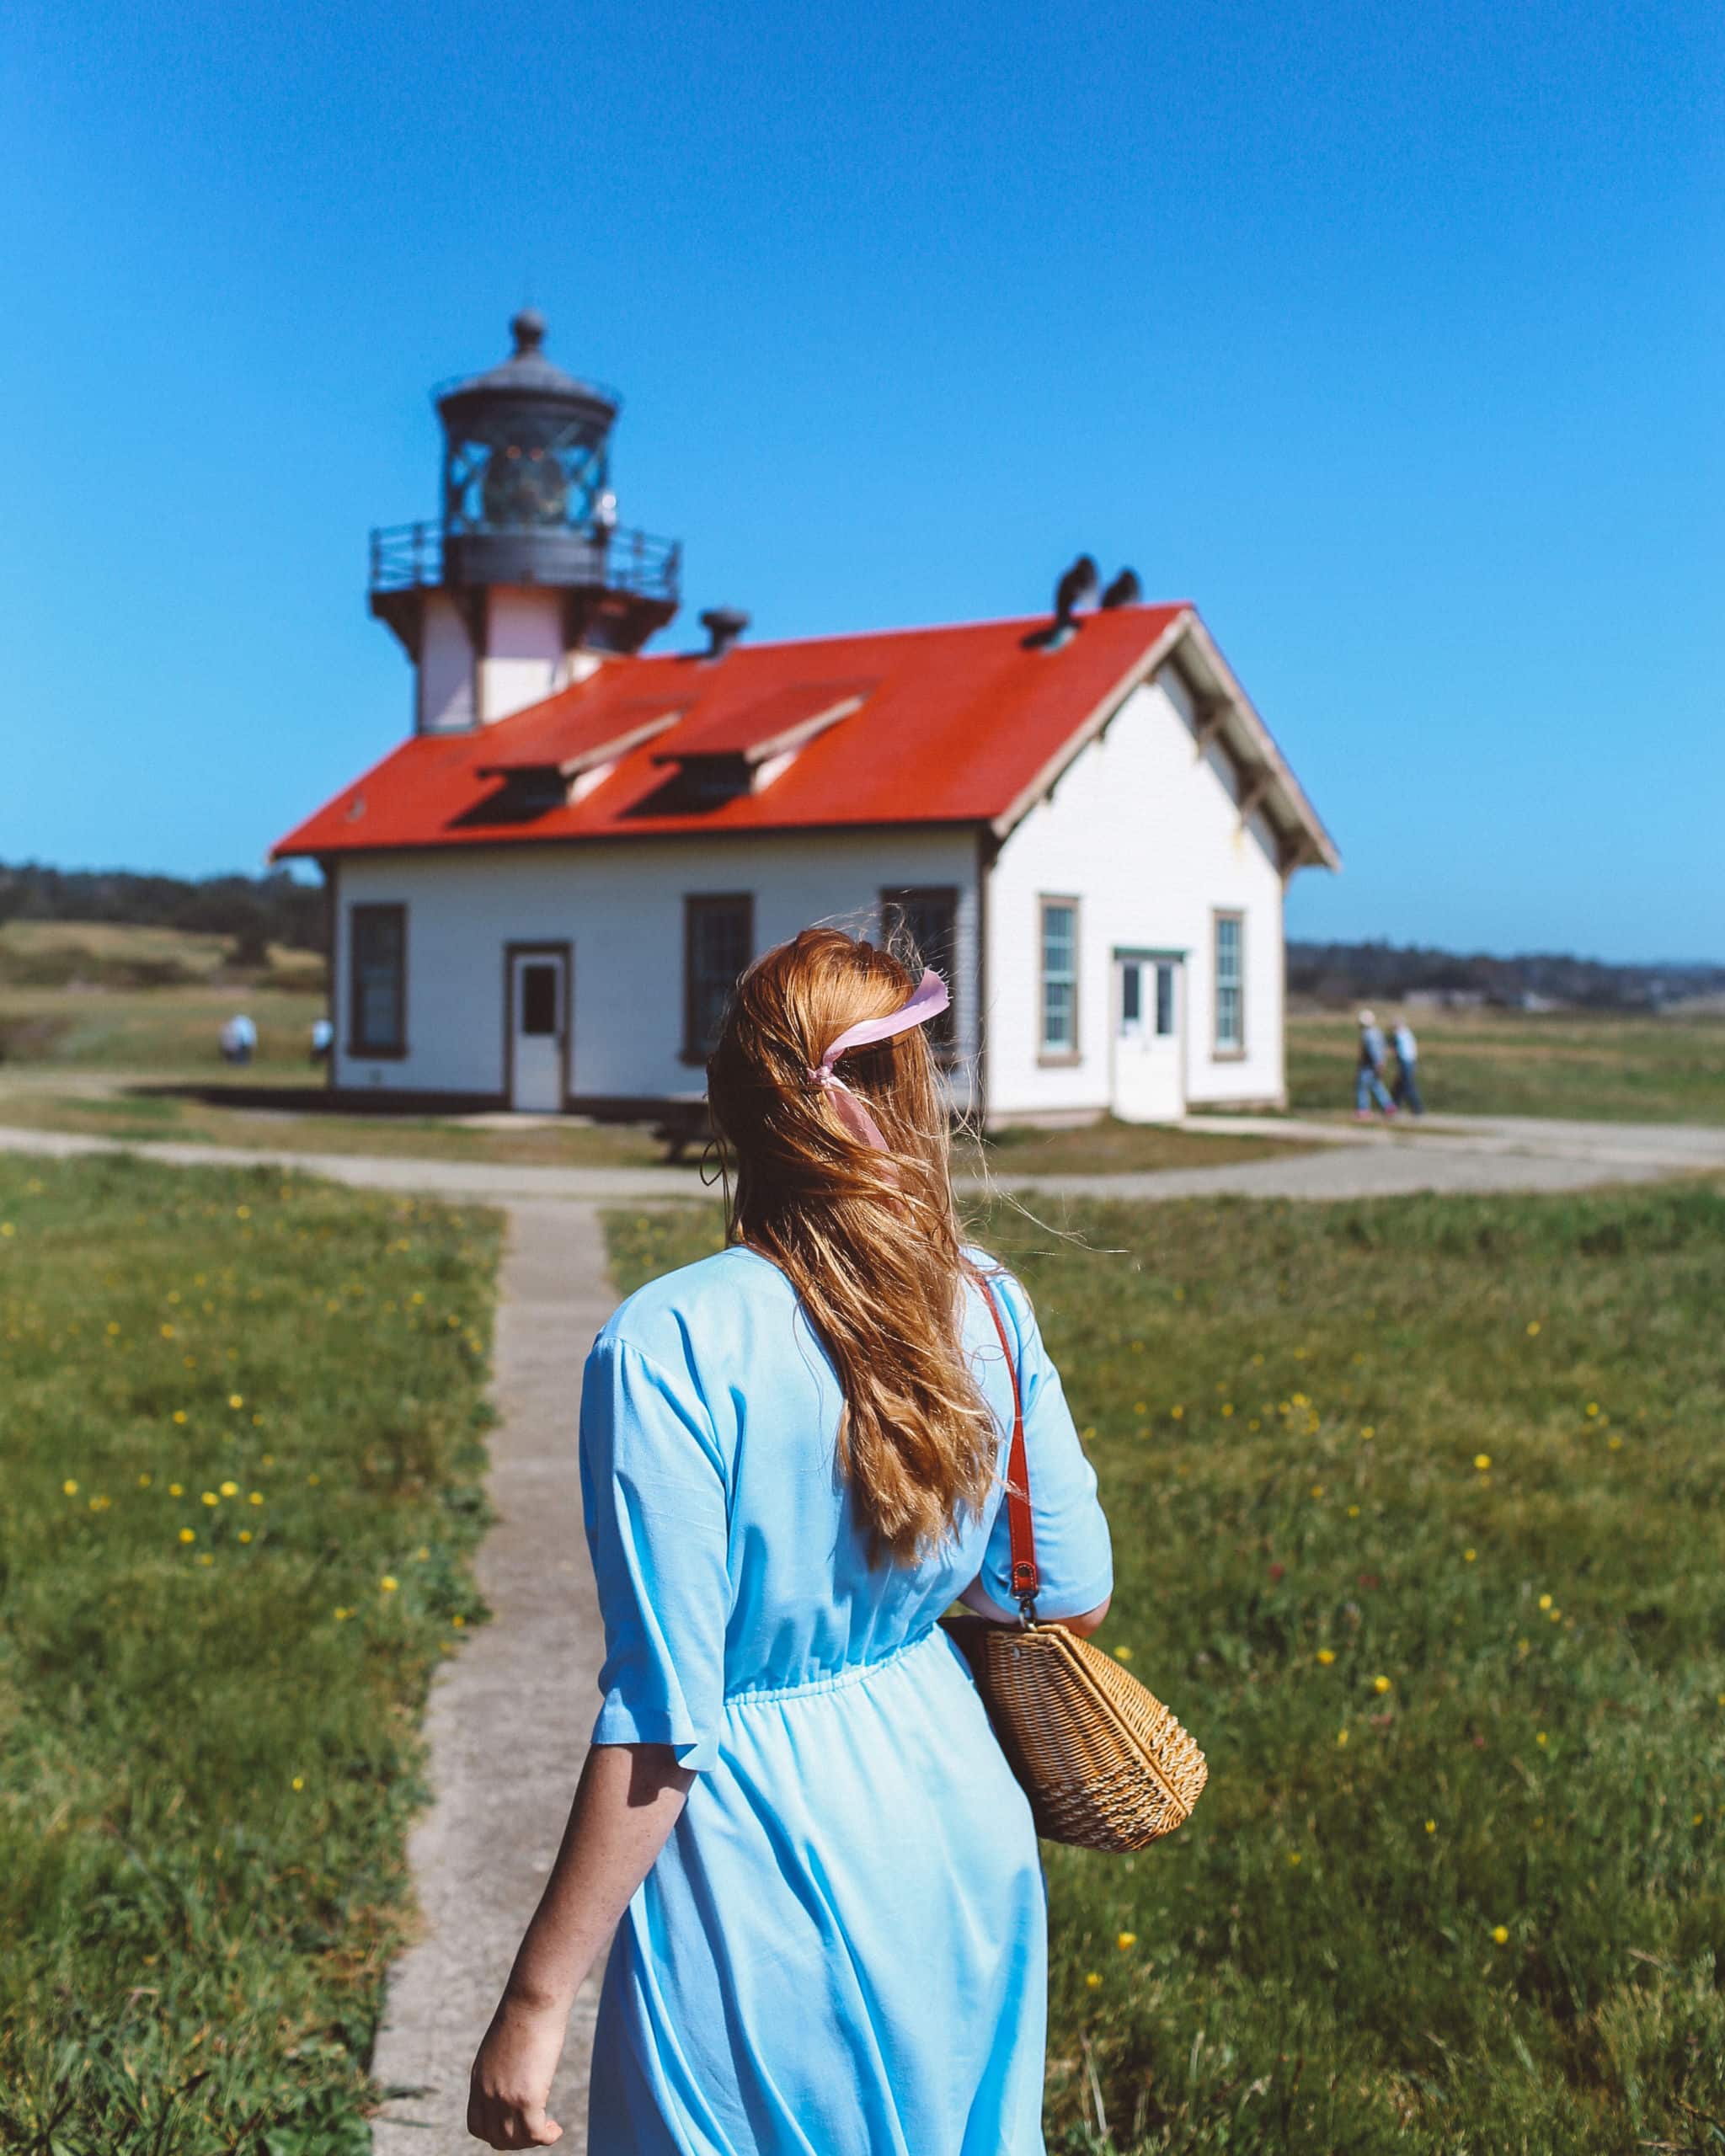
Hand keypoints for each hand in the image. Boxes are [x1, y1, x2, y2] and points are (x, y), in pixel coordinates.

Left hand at [467, 1996, 568, 2147]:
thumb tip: (518, 2071)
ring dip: (533, 2140)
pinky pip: (535, 2134)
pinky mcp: (527, 2097)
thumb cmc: (525, 2012)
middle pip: (496, 2138)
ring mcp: (505, 2097)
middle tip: (537, 2128)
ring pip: (515, 2141)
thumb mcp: (503, 2044)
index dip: (496, 2133)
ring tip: (548, 2129)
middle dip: (518, 2140)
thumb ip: (504, 2065)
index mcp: (478, 2080)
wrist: (533, 1998)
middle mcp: (487, 2093)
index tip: (516, 2125)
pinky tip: (556, 2129)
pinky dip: (547, 2137)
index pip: (477, 2126)